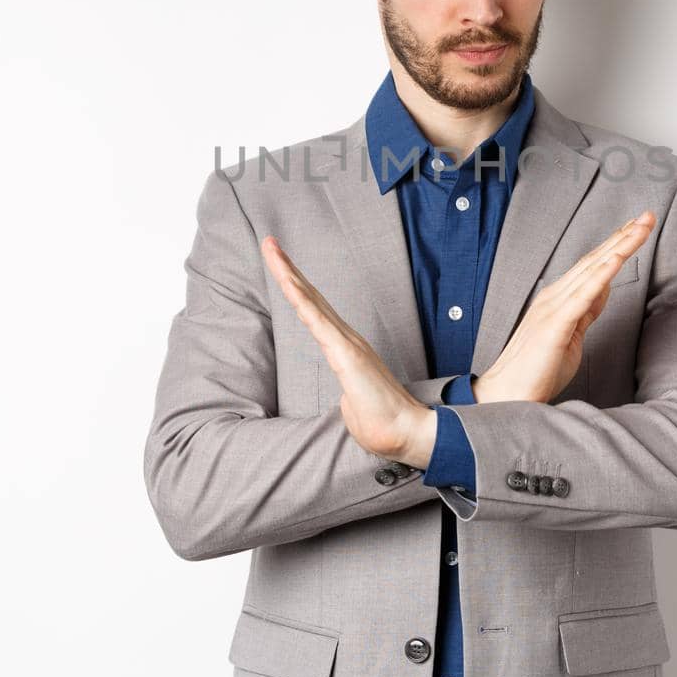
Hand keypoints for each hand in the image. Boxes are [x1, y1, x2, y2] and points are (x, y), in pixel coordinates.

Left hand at [260, 235, 436, 468]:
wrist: (406, 433)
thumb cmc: (383, 423)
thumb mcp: (356, 405)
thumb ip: (349, 396)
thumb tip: (348, 399)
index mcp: (346, 348)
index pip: (316, 311)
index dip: (298, 286)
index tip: (282, 266)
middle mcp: (346, 338)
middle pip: (310, 296)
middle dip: (288, 268)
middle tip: (270, 242)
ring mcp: (346, 343)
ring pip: (310, 301)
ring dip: (289, 274)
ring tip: (272, 249)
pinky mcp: (346, 354)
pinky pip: (318, 321)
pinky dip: (301, 299)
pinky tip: (288, 281)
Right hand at [474, 211, 656, 404]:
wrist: (507, 396)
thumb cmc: (537, 371)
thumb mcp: (571, 336)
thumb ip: (586, 311)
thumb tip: (604, 290)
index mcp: (558, 299)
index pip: (592, 265)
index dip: (616, 244)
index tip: (638, 226)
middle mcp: (554, 296)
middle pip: (595, 259)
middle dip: (623, 236)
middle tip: (648, 215)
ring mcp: (553, 308)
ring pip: (592, 270)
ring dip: (619, 246)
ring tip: (641, 227)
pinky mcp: (555, 325)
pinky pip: (582, 296)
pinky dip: (601, 275)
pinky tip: (616, 258)